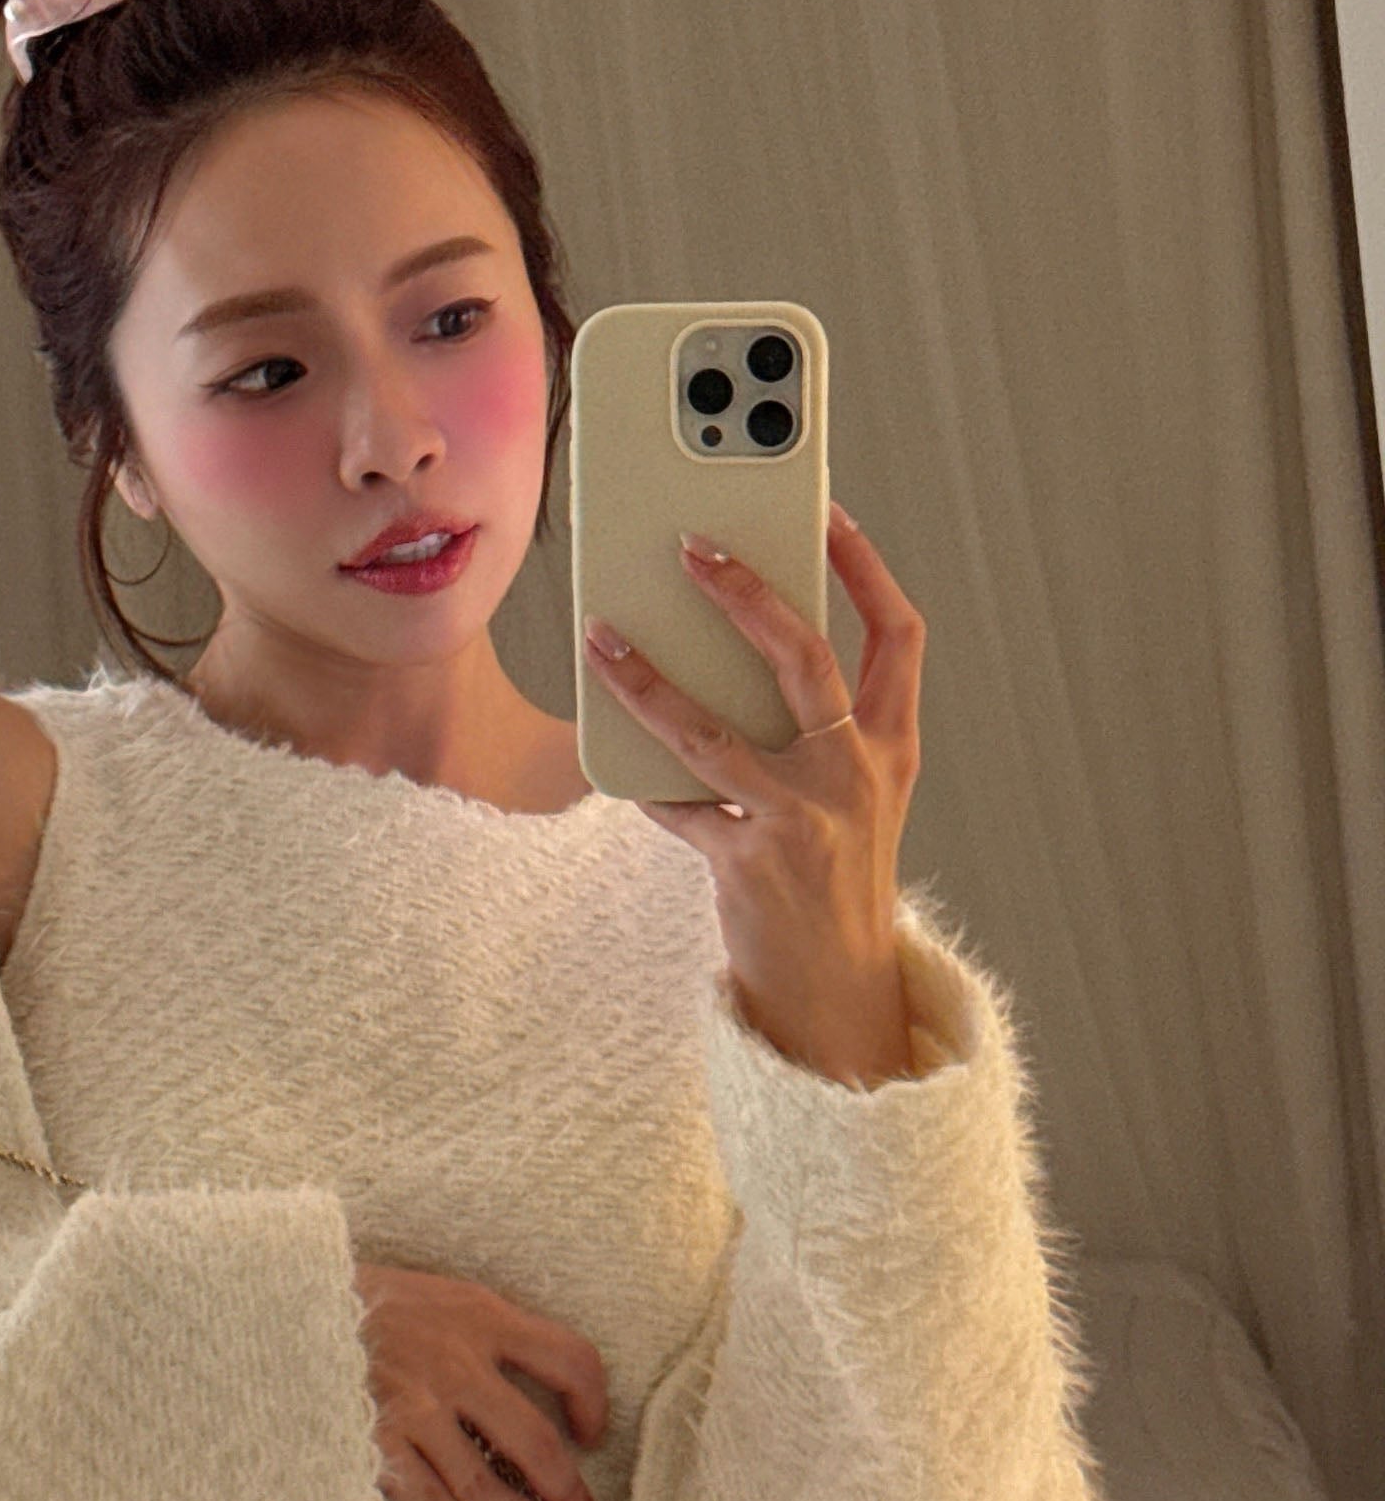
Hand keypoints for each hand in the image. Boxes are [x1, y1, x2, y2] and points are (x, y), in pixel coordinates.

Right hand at [353, 1259, 608, 1500]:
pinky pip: (431, 1499)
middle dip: (569, 1492)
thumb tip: (538, 1388)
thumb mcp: (440, 1294)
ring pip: (487, 1487)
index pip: (569, 1359)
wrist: (284, 1305)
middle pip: (537, 1442)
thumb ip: (488, 1333)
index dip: (594, 1401)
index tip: (592, 1432)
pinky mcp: (373, 1441)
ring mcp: (413, 1407)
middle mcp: (455, 1363)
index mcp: (481, 1316)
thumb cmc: (368, 1302)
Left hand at [581, 501, 924, 1085]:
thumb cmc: (835, 872)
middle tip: (691, 544)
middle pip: (804, 659)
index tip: (828, 511)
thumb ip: (815, 726)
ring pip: (712, 729)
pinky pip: (678, 803)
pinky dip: (643, 780)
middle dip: (746, 592)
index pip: (899, 634)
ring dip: (647, 678)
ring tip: (601, 635)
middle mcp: (857, 773)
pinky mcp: (749, 862)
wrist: (838, 989)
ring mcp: (804, 819)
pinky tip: (615, 755)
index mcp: (893, 746)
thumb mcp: (853, 795)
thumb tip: (732, 642)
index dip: (866, 568)